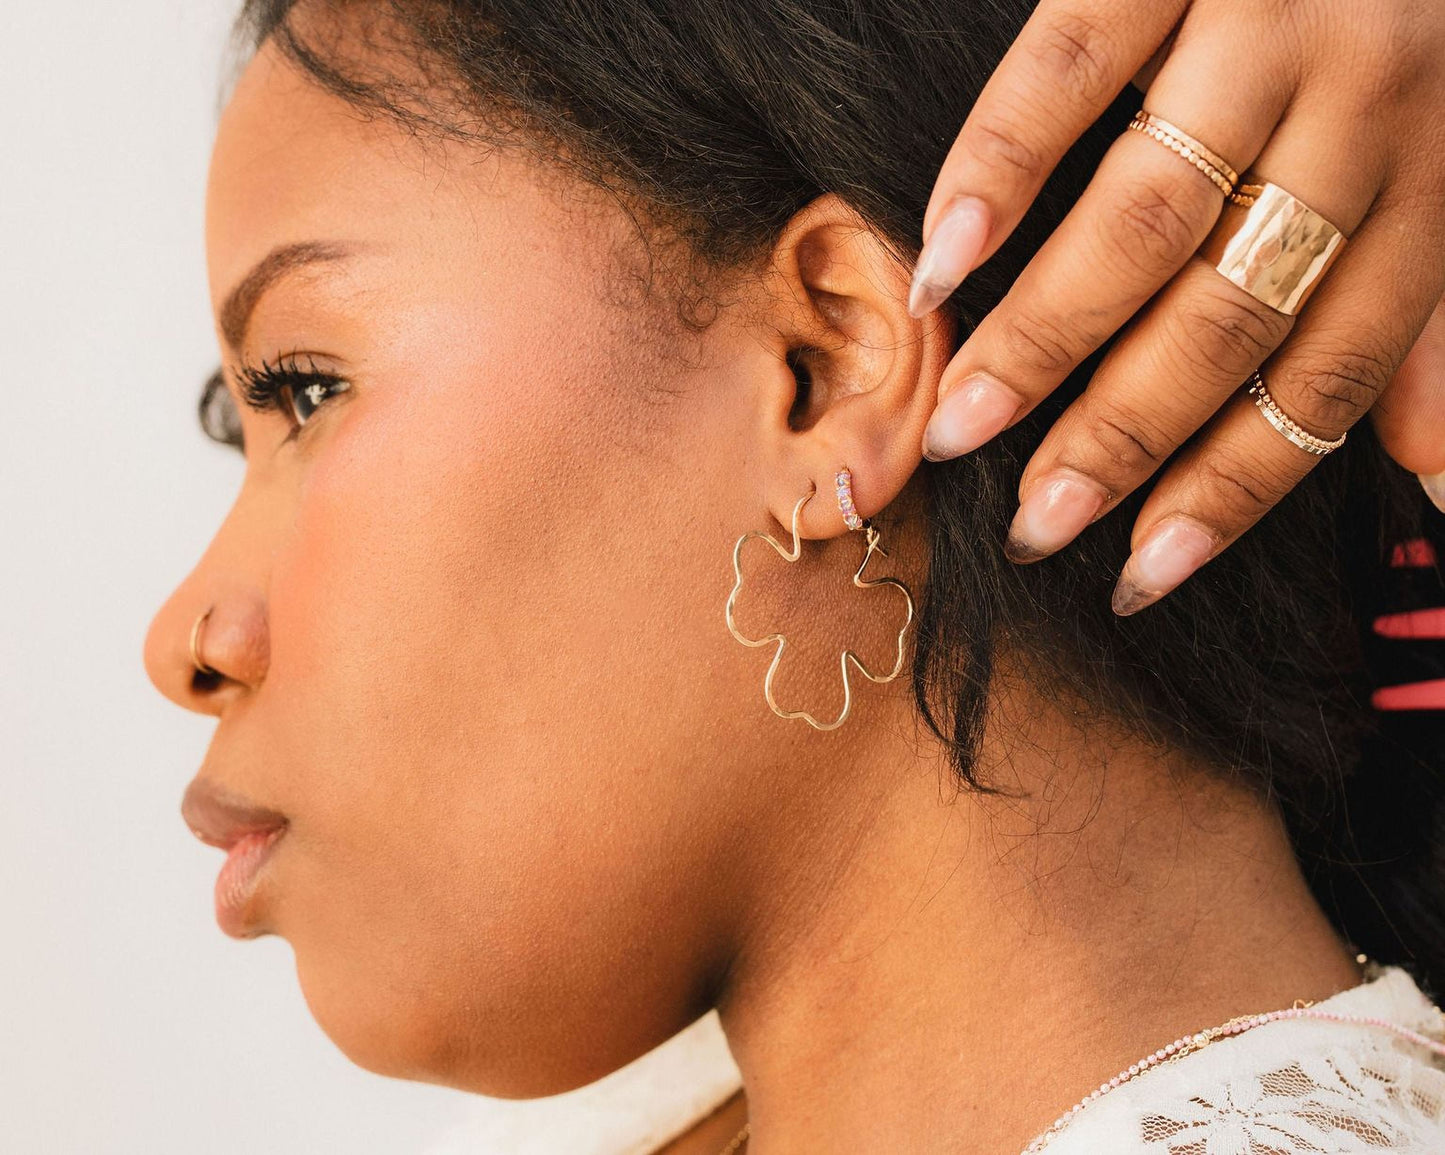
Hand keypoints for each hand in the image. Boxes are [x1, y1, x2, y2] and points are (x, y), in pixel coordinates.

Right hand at [910, 0, 1444, 613]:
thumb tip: (1435, 483)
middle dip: (1120, 438)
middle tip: (1033, 522)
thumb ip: (1436, 323)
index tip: (1141, 574)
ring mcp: (1267, 18)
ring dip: (1041, 339)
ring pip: (1143, 219)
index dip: (1233, 485)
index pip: (1328, 372)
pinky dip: (996, 171)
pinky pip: (1070, 68)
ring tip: (959, 423)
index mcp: (1431, 178)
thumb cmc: (1405, 31)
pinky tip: (939, 265)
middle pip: (1227, 316)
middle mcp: (1366, 105)